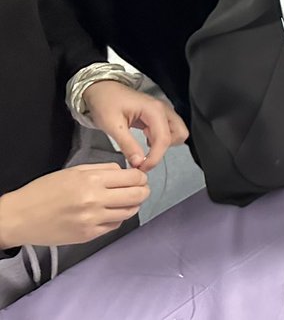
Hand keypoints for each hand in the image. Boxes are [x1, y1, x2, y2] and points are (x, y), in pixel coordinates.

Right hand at [0, 164, 148, 247]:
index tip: (140, 177)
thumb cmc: (43, 192)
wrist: (19, 217)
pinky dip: (117, 218)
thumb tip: (125, 171)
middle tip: (140, 189)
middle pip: (137, 195)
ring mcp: (92, 220)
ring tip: (125, 201)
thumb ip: (103, 169)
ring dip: (132, 206)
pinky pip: (114, 226)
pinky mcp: (88, 235)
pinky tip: (108, 213)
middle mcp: (94, 200)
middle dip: (143, 191)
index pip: (134, 177)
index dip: (141, 177)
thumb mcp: (74, 171)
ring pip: (130, 212)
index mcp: (92, 180)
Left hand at [83, 80, 188, 170]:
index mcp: (154, 110)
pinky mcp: (158, 115)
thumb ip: (127, 144)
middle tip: (146, 158)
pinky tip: (144, 142)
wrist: (101, 88)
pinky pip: (168, 131)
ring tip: (144, 150)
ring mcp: (162, 112)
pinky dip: (160, 141)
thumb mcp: (112, 125)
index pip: (164, 139)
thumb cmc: (105, 102)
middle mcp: (163, 110)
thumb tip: (138, 163)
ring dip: (164, 145)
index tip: (141, 168)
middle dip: (165, 150)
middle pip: (179, 134)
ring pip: (176, 132)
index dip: (155, 157)